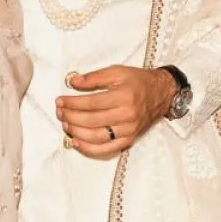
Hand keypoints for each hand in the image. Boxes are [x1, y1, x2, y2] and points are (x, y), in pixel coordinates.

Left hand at [57, 66, 176, 159]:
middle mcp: (127, 116)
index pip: (91, 103)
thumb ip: (94, 77)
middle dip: (71, 117)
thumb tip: (73, 82)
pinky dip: (89, 148)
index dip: (72, 103)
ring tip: (65, 124)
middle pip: (91, 120)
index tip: (60, 100)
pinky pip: (106, 150)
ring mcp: (128, 131)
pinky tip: (76, 142)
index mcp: (124, 97)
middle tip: (59, 112)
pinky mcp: (129, 141)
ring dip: (76, 132)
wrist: (160, 94)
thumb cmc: (137, 81)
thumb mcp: (117, 71)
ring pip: (97, 137)